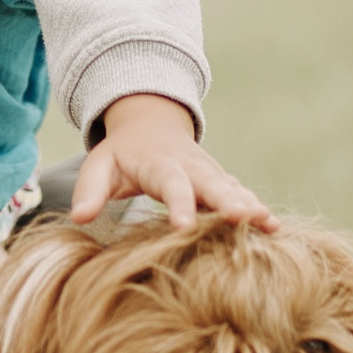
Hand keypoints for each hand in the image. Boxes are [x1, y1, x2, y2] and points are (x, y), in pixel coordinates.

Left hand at [69, 93, 276, 230]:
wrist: (150, 125)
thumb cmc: (121, 154)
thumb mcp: (98, 165)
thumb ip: (89, 190)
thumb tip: (78, 217)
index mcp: (159, 164)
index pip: (170, 185)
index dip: (178, 205)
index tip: (184, 227)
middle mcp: (190, 167)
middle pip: (211, 184)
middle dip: (228, 201)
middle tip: (243, 217)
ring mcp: (209, 174)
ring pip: (232, 189)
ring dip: (250, 205)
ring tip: (268, 224)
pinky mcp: (221, 182)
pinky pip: (241, 194)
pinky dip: (256, 208)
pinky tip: (274, 228)